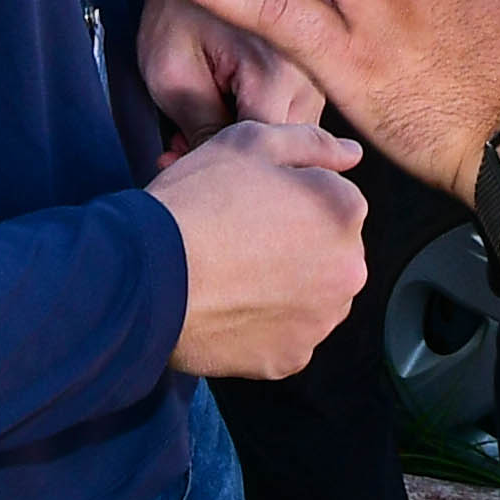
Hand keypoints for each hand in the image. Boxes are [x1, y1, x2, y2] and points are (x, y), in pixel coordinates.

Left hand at [136, 0, 325, 150]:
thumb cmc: (180, 11)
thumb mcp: (171, 72)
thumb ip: (201, 129)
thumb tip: (217, 175)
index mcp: (277, 71)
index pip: (269, 152)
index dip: (226, 169)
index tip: (190, 164)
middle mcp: (310, 74)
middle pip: (287, 151)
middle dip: (237, 160)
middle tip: (183, 147)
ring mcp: (317, 76)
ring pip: (292, 141)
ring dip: (249, 145)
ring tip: (198, 128)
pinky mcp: (313, 78)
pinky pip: (293, 121)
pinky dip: (258, 127)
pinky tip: (222, 119)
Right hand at [147, 118, 368, 377]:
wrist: (147, 274)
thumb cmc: (199, 198)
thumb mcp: (252, 141)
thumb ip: (312, 143)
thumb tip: (352, 154)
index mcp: (346, 212)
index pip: (330, 199)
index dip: (287, 196)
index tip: (249, 203)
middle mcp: (349, 271)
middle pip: (326, 251)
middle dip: (294, 244)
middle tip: (237, 239)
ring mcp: (320, 321)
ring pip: (309, 297)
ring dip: (283, 287)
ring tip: (231, 275)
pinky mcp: (289, 358)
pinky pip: (283, 337)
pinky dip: (261, 326)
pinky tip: (228, 309)